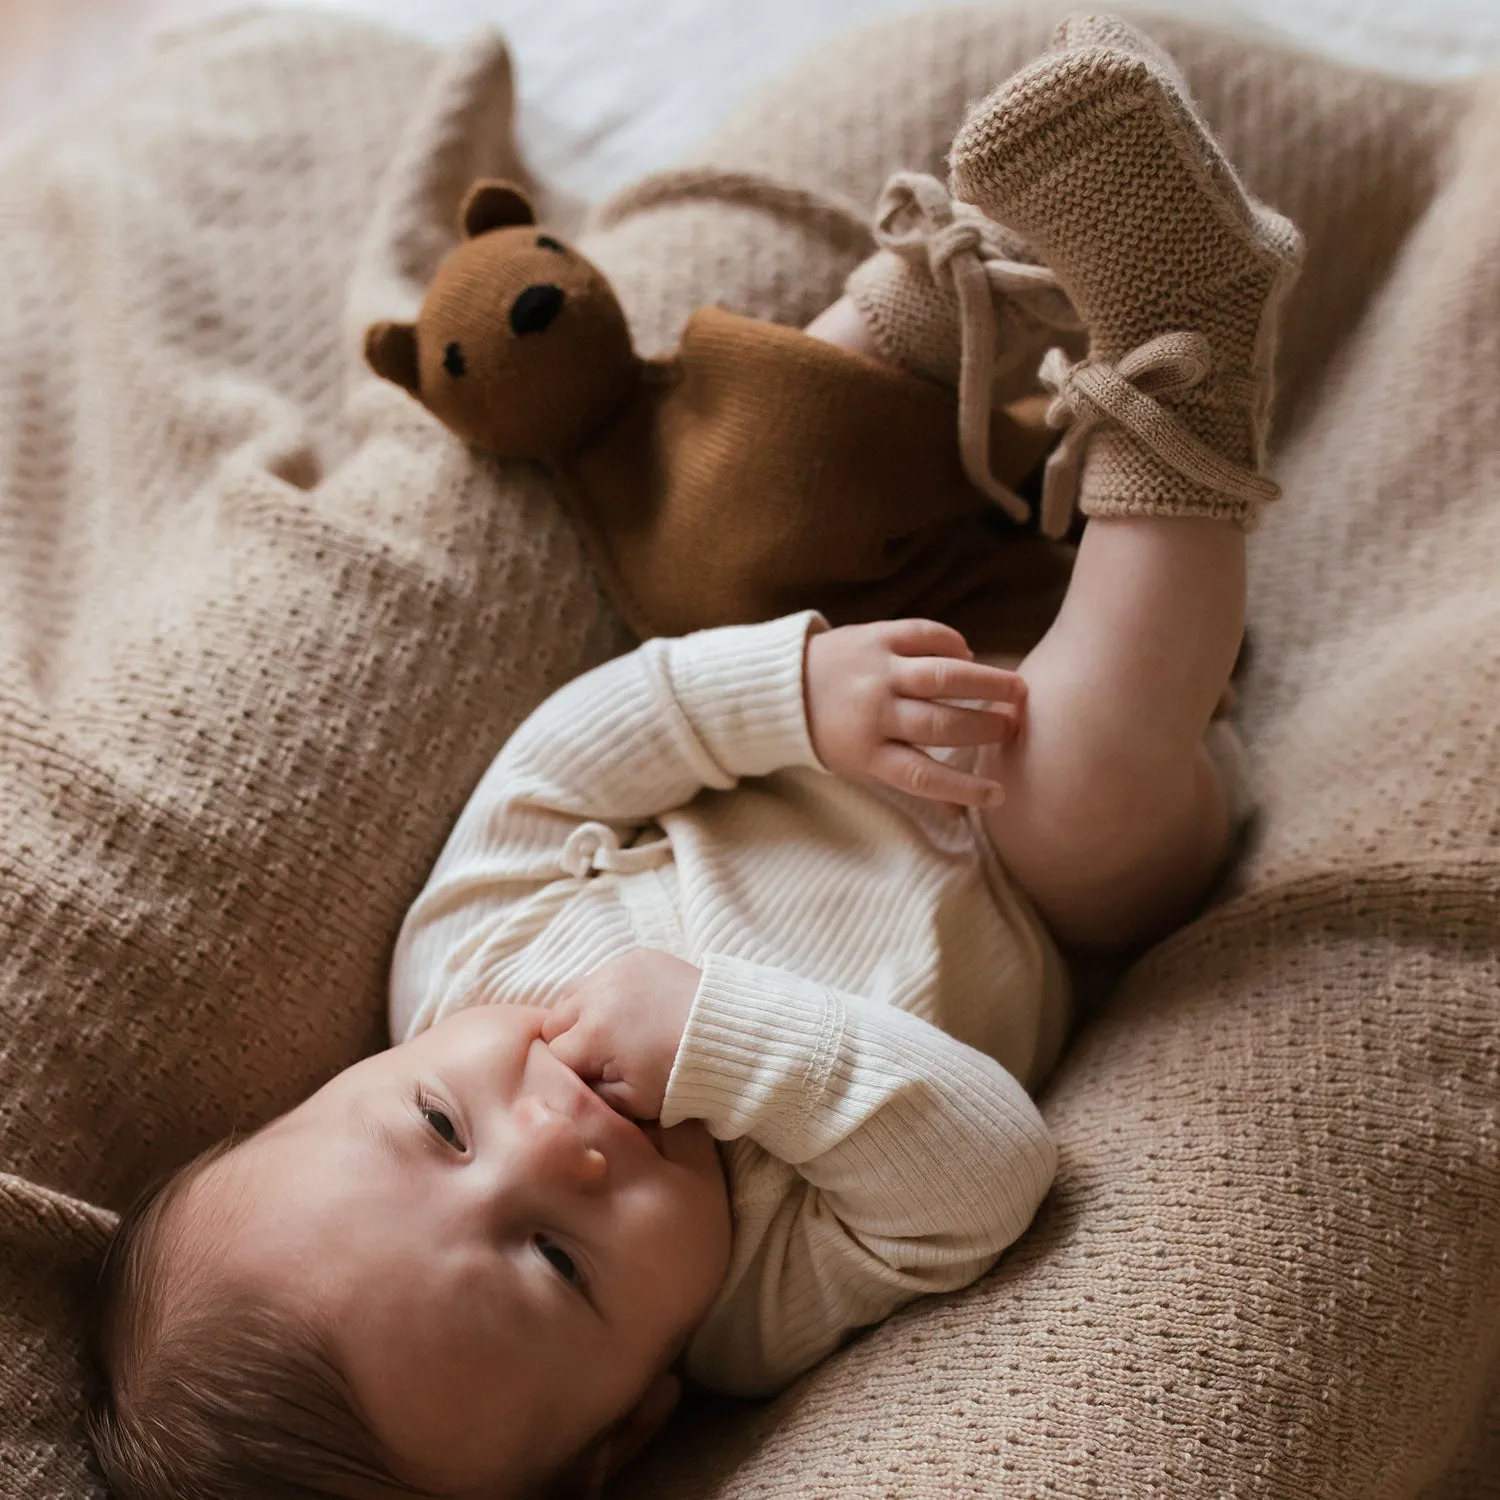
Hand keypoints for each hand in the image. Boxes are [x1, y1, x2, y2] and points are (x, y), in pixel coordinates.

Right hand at [541, 949, 701, 1118]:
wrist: (729, 1037)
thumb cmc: (680, 1077)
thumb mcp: (631, 1103)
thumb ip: (589, 1094)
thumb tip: (566, 1085)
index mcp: (592, 1035)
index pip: (552, 1056)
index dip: (568, 1071)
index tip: (589, 1077)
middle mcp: (596, 996)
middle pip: (554, 1021)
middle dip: (568, 1040)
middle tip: (598, 1056)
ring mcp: (615, 970)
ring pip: (573, 993)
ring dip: (582, 1013)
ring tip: (611, 1032)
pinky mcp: (634, 957)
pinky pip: (602, 974)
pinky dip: (607, 992)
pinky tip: (630, 1010)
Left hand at [804, 619, 1024, 806]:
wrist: (782, 687)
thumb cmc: (833, 734)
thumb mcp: (861, 767)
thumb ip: (911, 783)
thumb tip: (964, 817)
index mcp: (867, 753)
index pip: (922, 776)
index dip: (962, 788)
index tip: (998, 794)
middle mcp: (873, 712)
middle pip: (939, 724)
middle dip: (984, 727)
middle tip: (1014, 726)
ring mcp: (876, 671)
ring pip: (941, 676)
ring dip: (985, 682)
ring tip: (1017, 689)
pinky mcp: (876, 636)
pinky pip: (924, 636)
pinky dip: (953, 643)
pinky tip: (969, 654)